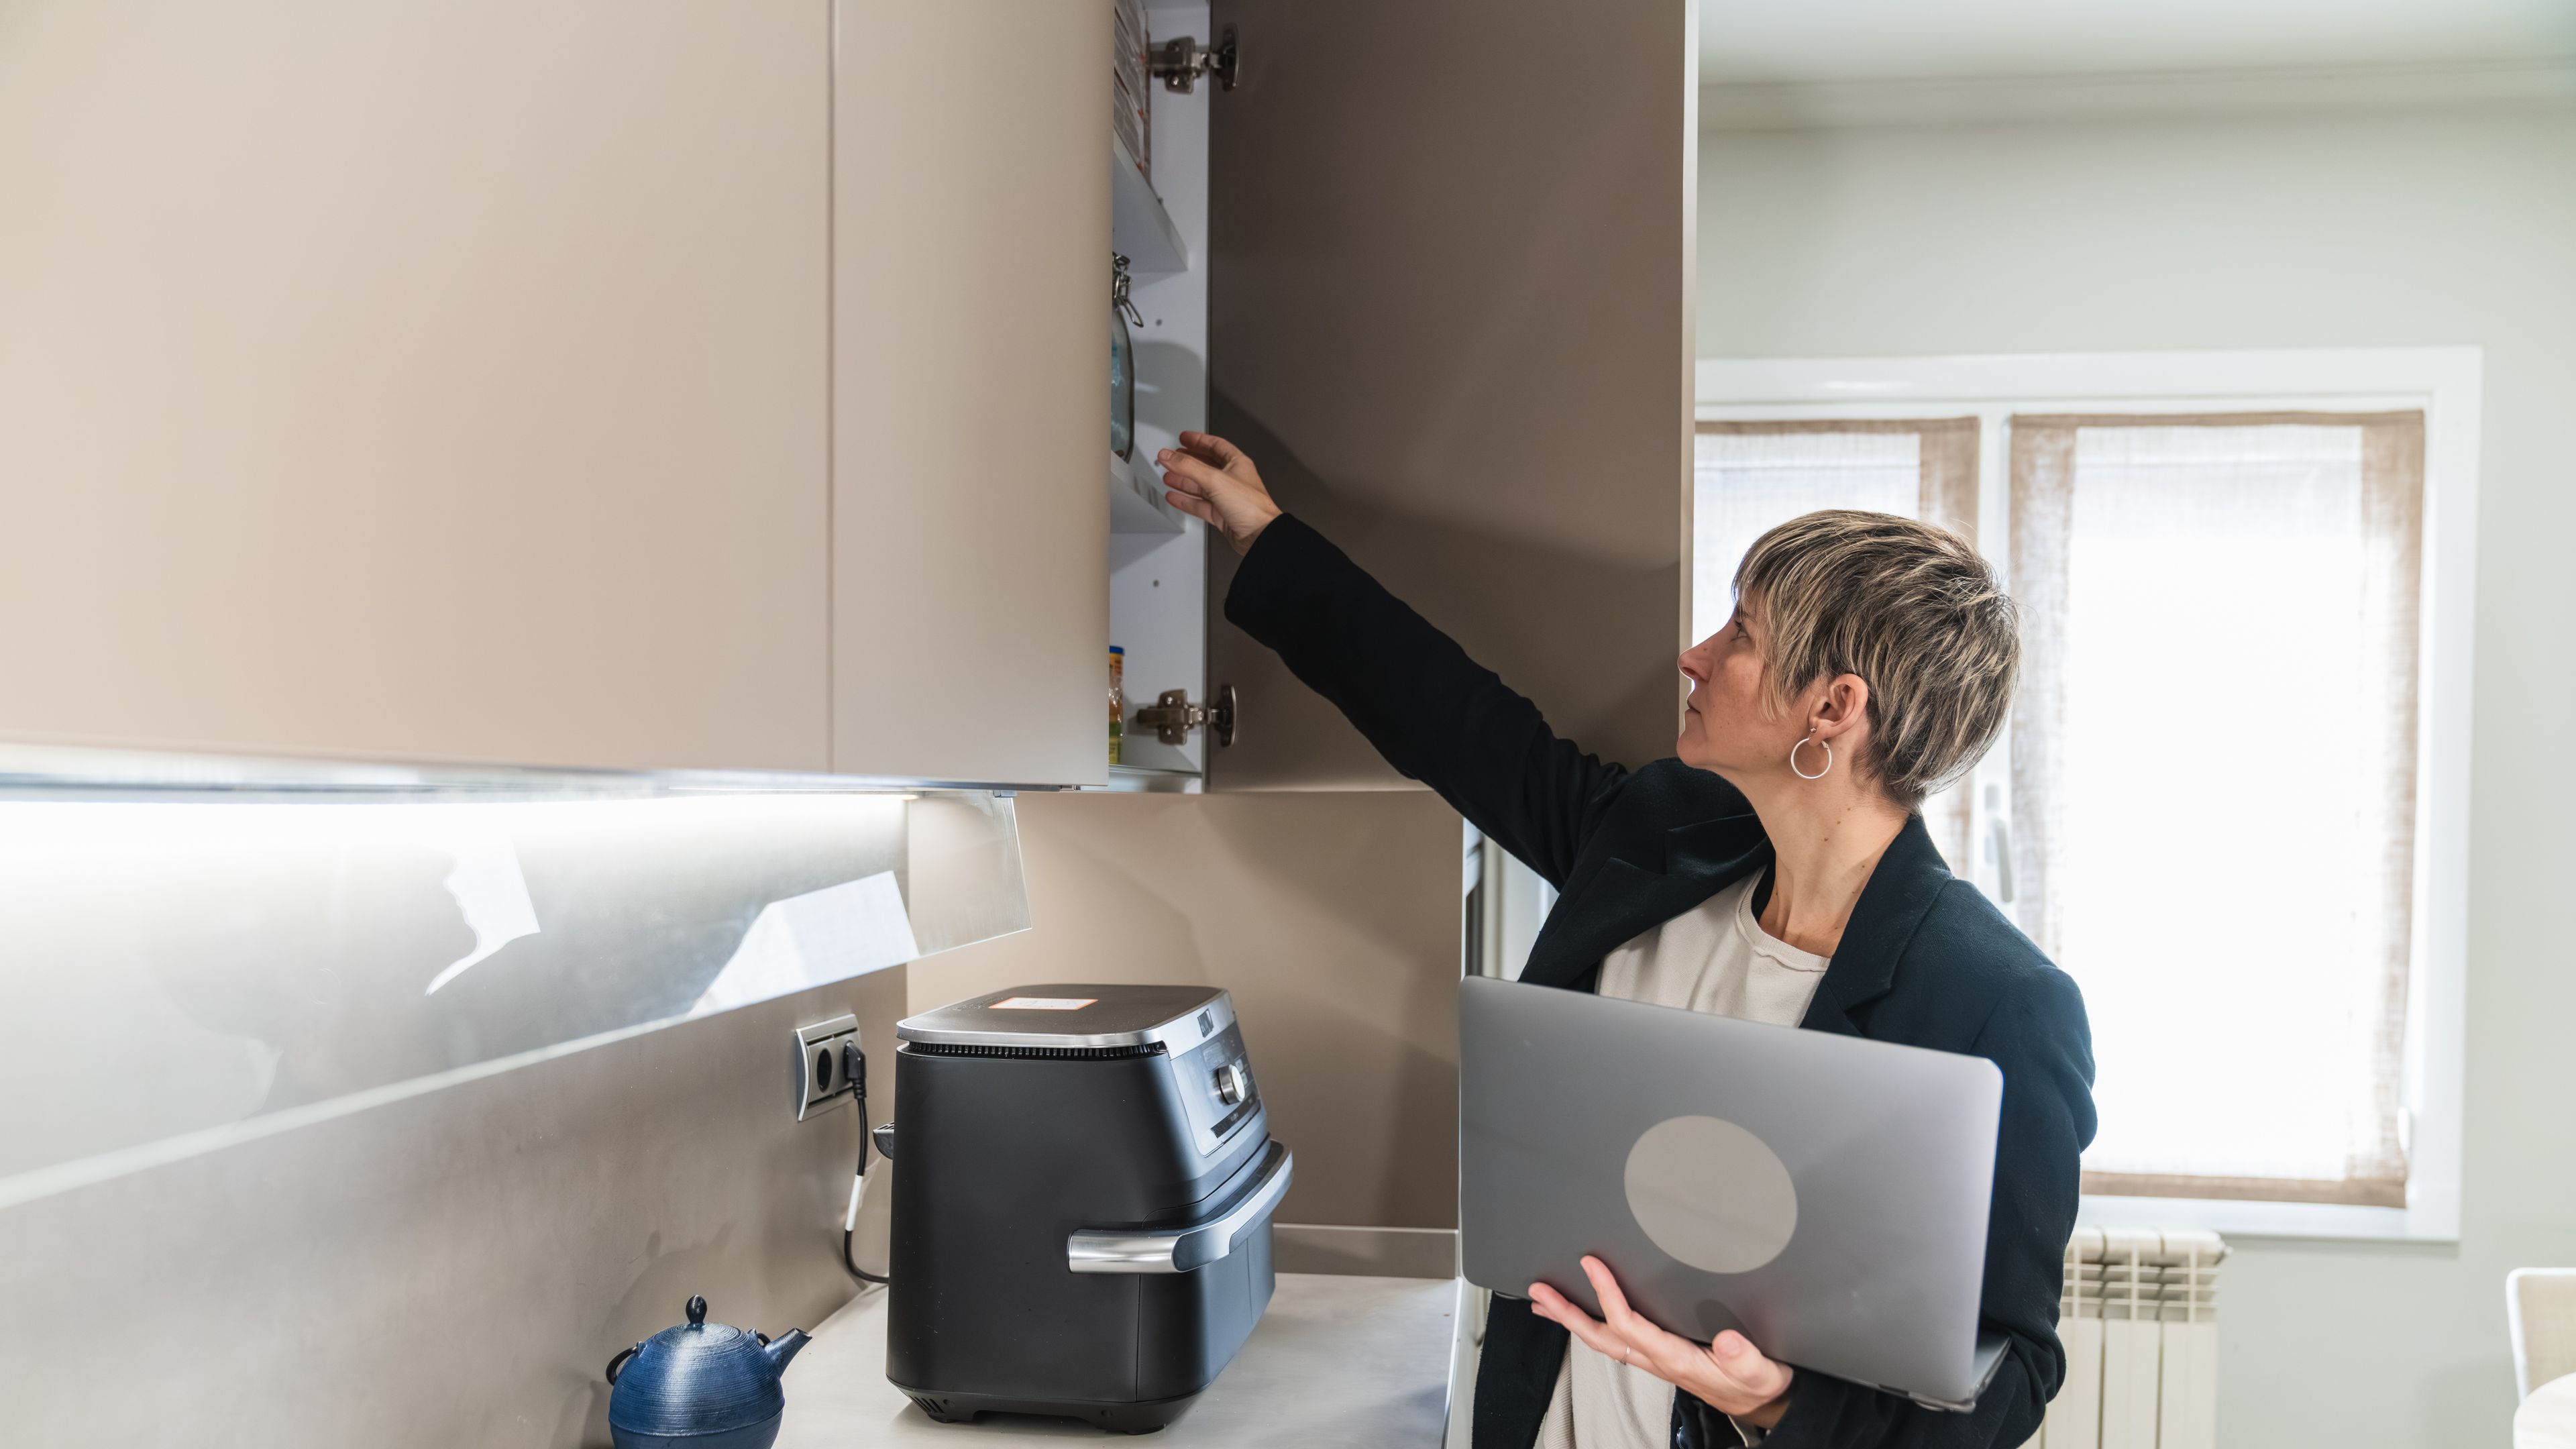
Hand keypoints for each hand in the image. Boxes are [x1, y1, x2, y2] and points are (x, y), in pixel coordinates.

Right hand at [1154, 431, 1281, 554]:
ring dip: (1183, 481)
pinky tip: (1175, 497)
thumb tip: (1169, 455)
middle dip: (1187, 462)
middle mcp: (1232, 479)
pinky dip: (1186, 501)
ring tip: (1169, 476)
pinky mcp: (1221, 515)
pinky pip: (1200, 505)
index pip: (1216, 446)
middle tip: (1173, 458)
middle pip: (1205, 466)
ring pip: (1201, 486)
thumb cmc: (1252, 506)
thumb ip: (1188, 466)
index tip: (1185, 438)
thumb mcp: (1215, 479)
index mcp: (1237, 464)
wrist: (1259, 535)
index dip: (1199, 440)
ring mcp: (1226, 498)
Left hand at [1527, 1256, 1793, 1428]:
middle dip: (1567, 1313)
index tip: (1591, 1264)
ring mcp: (1653, 1360)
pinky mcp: (1657, 1356)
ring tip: (1544, 1302)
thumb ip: (1745, 1358)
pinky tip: (1582, 1315)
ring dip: (1571, 1320)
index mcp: (1675, 1358)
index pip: (1629, 1324)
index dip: (1606, 1294)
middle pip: (1601, 1336)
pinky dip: (1592, 1325)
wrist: (1760, 1402)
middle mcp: (1657, 1359)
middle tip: (1540, 1291)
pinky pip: (1615, 1340)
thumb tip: (1727, 1342)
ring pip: (1603, 1340)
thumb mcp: (1760, 1372)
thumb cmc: (1757, 1383)